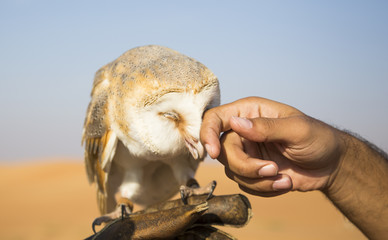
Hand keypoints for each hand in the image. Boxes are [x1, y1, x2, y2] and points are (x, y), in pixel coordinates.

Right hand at [200, 97, 343, 195]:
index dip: (207, 133)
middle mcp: (244, 132)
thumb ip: (266, 127)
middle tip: (272, 170)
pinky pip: (244, 185)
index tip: (214, 153)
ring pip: (232, 171)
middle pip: (222, 151)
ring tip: (283, 178)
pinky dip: (264, 189)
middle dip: (245, 166)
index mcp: (250, 112)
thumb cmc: (319, 139)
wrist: (331, 165)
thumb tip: (235, 123)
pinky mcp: (252, 172)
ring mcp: (247, 153)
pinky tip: (284, 183)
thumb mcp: (297, 129)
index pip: (215, 118)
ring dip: (258, 180)